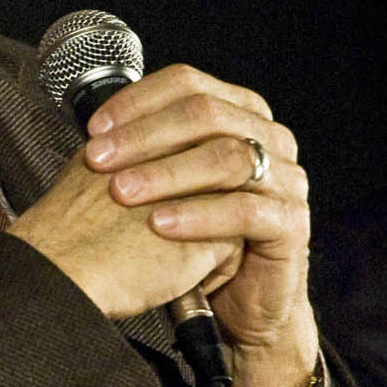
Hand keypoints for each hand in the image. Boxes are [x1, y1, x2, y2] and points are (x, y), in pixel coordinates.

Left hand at [10, 63, 318, 386]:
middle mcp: (269, 138)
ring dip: (167, 173)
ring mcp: (286, 179)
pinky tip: (159, 225)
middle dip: (144, 135)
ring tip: (122, 192)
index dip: (138, 100)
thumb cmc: (196, 238)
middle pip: (207, 114)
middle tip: (98, 159)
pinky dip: (198, 216)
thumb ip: (147, 150)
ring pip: (228, 158)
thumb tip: (95, 124)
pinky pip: (245, 211)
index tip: (95, 129)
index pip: (188, 83)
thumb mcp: (169, 186)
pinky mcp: (291, 224)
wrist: (238, 303)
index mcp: (239, 114)